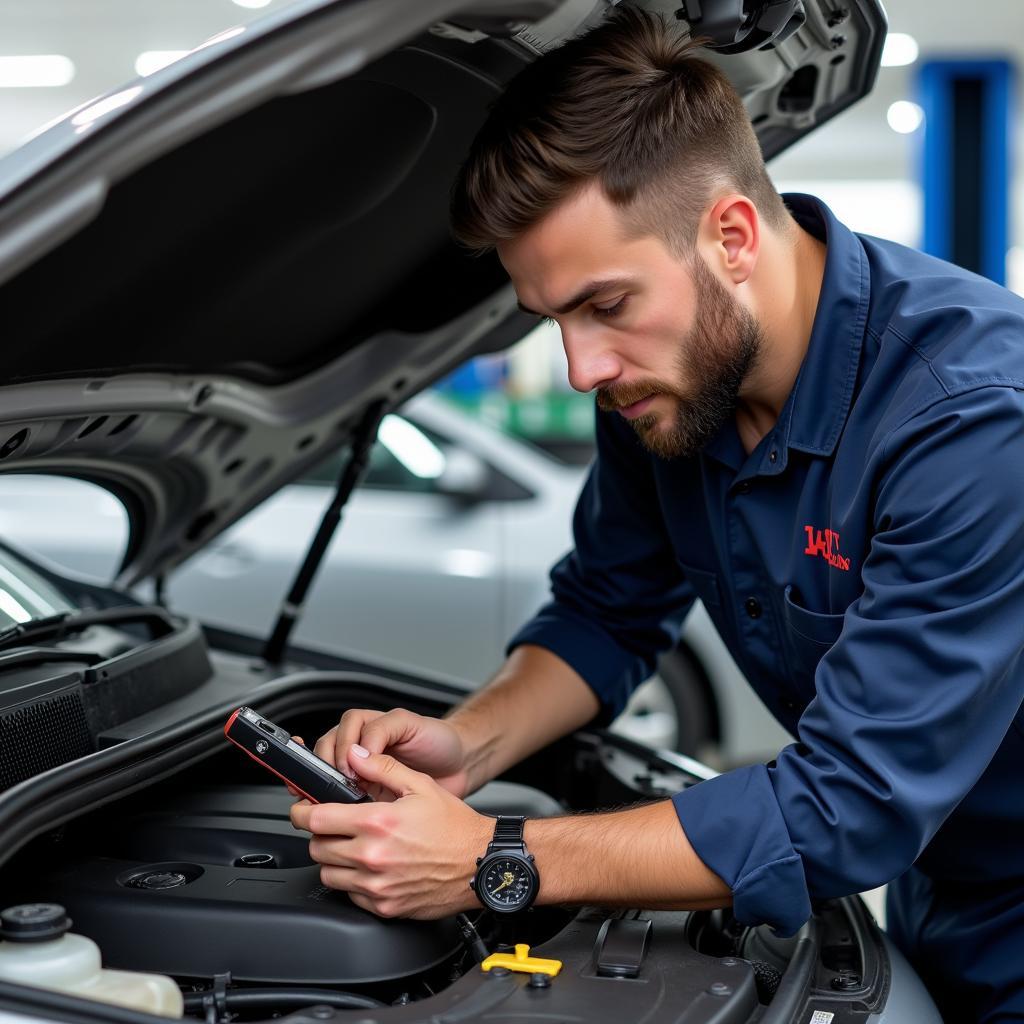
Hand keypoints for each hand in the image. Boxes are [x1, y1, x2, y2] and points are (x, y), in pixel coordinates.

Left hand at [291, 747, 491, 918]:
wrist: (480, 864)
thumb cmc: (455, 827)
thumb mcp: (421, 785)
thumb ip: (383, 768)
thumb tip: (356, 756)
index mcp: (377, 823)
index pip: (315, 818)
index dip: (301, 810)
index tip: (301, 808)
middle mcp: (372, 857)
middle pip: (316, 847)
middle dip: (320, 833)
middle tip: (335, 825)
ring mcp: (376, 886)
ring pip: (327, 874)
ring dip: (333, 859)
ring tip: (353, 846)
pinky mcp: (383, 907)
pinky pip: (348, 895)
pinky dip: (351, 881)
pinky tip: (371, 867)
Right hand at [314, 708, 468, 798]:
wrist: (458, 767)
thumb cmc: (438, 741)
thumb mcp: (412, 724)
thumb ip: (383, 730)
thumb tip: (357, 750)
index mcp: (370, 725)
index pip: (342, 729)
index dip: (342, 747)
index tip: (351, 765)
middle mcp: (362, 746)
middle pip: (328, 749)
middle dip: (331, 765)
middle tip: (343, 781)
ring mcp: (364, 771)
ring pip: (332, 773)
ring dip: (331, 784)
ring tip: (342, 794)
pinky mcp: (368, 793)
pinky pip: (345, 795)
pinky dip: (341, 801)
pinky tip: (348, 807)